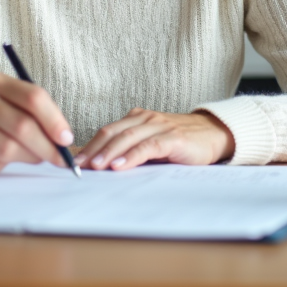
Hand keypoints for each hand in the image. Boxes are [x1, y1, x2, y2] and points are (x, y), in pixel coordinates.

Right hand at [0, 70, 73, 173]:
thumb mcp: (11, 105)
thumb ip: (36, 116)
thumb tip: (64, 142)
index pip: (33, 97)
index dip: (54, 120)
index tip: (66, 139)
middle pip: (22, 125)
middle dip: (46, 147)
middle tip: (59, 160)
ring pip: (7, 148)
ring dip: (26, 158)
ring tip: (29, 157)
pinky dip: (1, 166)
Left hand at [74, 109, 235, 171]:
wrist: (213, 135)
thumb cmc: (179, 144)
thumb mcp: (150, 146)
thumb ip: (130, 151)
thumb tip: (101, 168)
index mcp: (136, 119)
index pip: (107, 132)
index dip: (89, 146)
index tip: (73, 162)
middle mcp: (145, 119)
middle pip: (112, 133)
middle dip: (93, 151)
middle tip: (78, 166)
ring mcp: (158, 126)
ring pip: (127, 138)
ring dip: (108, 153)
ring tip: (95, 167)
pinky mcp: (172, 138)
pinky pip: (148, 146)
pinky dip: (132, 156)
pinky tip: (120, 166)